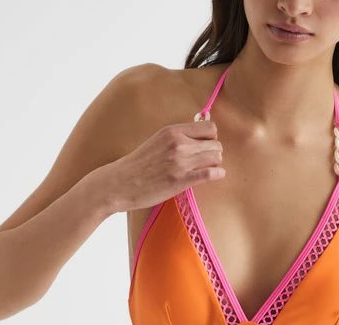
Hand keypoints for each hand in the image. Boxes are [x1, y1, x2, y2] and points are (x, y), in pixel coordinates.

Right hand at [101, 119, 224, 213]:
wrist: (120, 183)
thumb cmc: (138, 166)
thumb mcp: (157, 142)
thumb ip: (176, 138)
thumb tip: (197, 138)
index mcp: (172, 131)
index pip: (209, 127)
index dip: (212, 138)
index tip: (205, 147)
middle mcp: (178, 143)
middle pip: (215, 144)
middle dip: (215, 153)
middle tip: (206, 162)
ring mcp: (180, 162)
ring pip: (216, 157)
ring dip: (216, 164)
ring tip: (207, 170)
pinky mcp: (181, 180)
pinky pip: (211, 173)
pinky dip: (218, 174)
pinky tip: (215, 176)